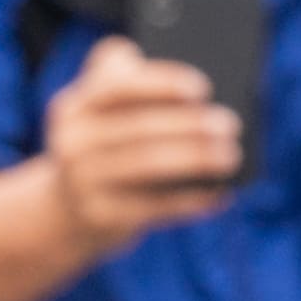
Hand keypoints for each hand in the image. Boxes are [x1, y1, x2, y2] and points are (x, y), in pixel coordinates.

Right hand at [40, 37, 246, 247]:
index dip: (161, 84)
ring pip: (146, 165)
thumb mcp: (103, 114)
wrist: (70, 212)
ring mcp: (82, 180)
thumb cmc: (106, 149)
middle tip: (230, 125)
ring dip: (195, 159)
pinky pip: (153, 206)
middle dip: (189, 125)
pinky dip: (190, 200)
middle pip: (138, 127)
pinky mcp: (100, 215)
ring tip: (230, 156)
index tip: (201, 89)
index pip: (117, 86)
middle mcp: (73, 139)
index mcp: (77, 105)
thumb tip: (199, 97)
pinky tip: (219, 193)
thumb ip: (132, 84)